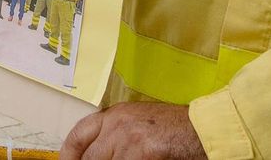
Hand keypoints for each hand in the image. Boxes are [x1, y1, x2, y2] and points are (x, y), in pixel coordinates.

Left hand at [59, 103, 203, 159]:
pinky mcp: (142, 152)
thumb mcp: (138, 123)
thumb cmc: (175, 128)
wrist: (202, 128)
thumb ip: (116, 135)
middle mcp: (116, 124)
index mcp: (114, 115)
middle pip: (89, 156)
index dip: (68, 154)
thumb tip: (99, 153)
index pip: (78, 135)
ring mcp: (127, 138)